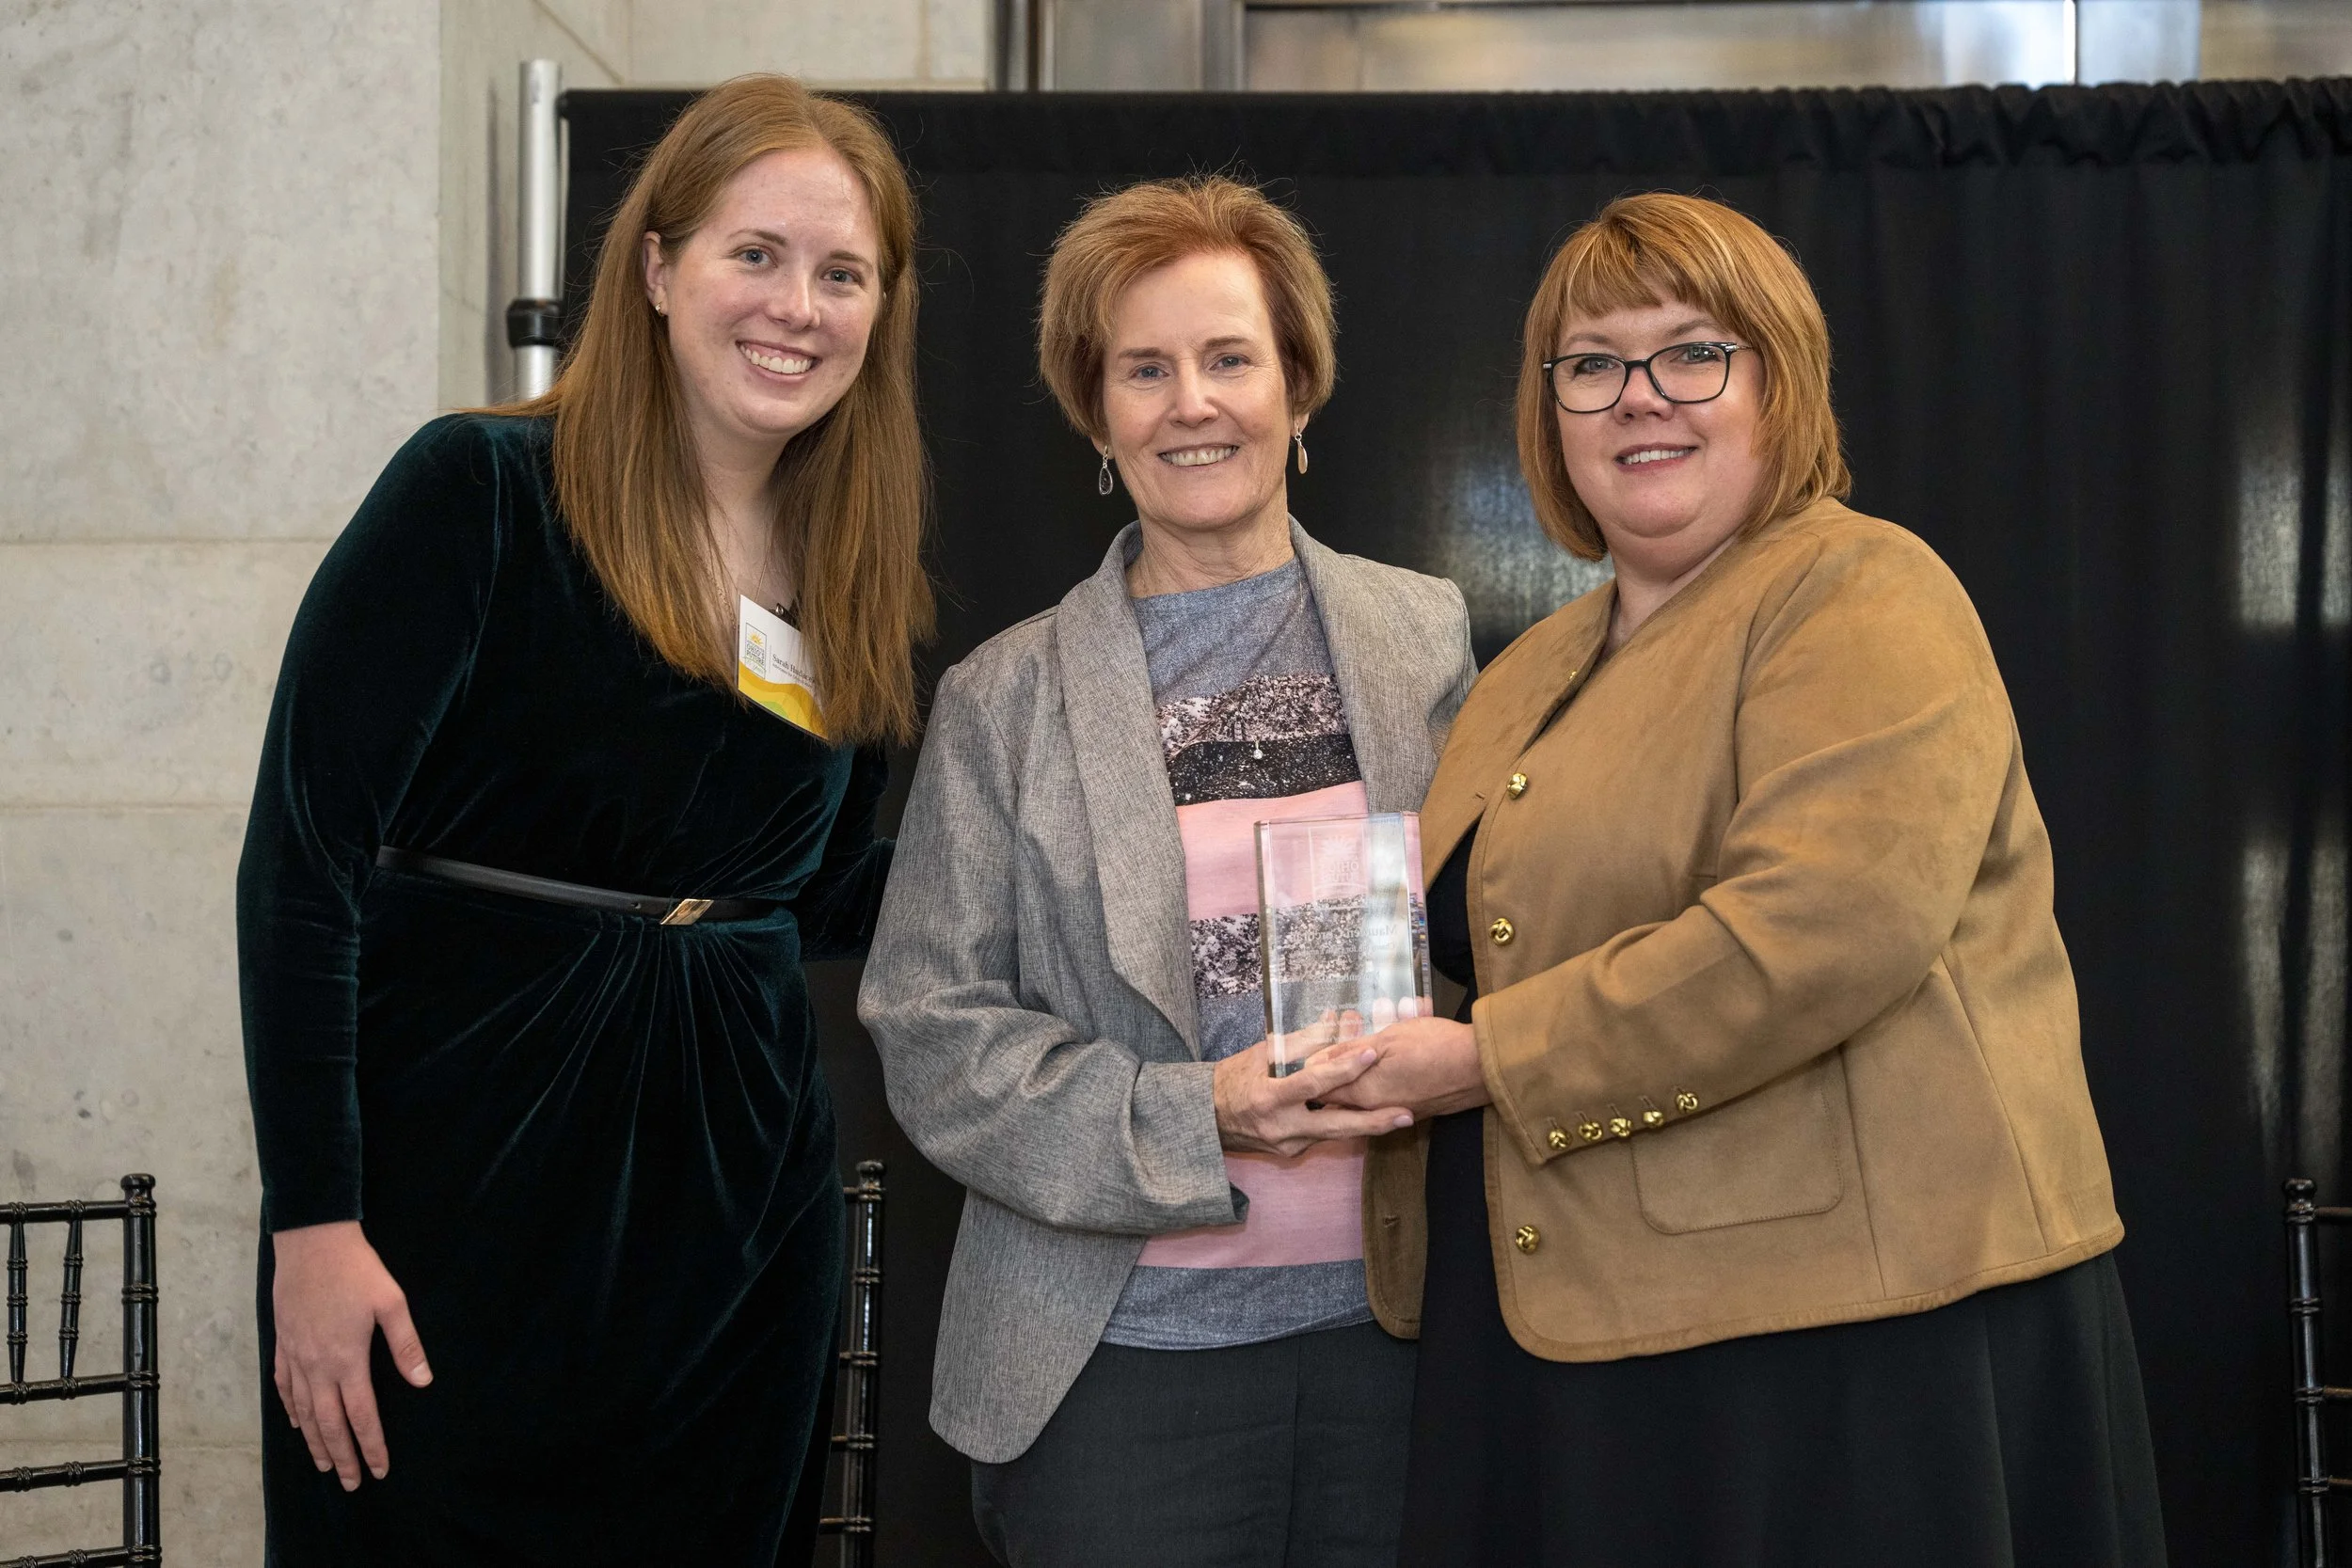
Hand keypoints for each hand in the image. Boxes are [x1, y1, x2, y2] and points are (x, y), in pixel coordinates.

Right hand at [270, 1221, 431, 1489]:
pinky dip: (291, 1410)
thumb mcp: (391, 1302)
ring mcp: (295, 1357)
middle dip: (341, 1457)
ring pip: (304, 1412)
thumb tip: (422, 1381)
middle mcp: (317, 1366)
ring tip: (324, 1465)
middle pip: (329, 1423)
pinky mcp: (282, 1344)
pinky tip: (296, 1423)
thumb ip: (406, 1345)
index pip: (361, 1415)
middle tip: (351, 1484)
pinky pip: (283, 1387)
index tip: (379, 1470)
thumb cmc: (357, 1270)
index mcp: (347, 1360)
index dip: (370, 1446)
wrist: (311, 1242)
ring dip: (315, 1442)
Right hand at [1213, 1034, 1413, 1157]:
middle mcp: (1281, 1127)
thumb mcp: (1261, 1053)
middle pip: (1335, 1125)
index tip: (1370, 1055)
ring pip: (1333, 1134)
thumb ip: (1299, 1042)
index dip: (1343, 1069)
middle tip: (1407, 1114)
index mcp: (1270, 1098)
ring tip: (1399, 1115)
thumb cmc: (1233, 1078)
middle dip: (1374, 1122)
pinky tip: (1364, 1116)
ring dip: (1365, 1124)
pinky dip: (1341, 1124)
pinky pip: (1321, 1136)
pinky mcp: (1290, 1153)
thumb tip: (1334, 1021)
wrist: (1206, 1119)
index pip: (1314, 1083)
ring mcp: (1287, 1145)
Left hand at [1315, 1015, 1490, 1118]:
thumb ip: (1351, 1051)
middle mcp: (1375, 1110)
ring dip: (1349, 1082)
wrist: (1484, 1067)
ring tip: (1343, 1062)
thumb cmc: (1437, 1046)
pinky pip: (1380, 1101)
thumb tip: (1317, 1061)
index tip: (1299, 1056)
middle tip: (1316, 1060)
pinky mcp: (1413, 1110)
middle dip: (1325, 1080)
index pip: (1321, 1088)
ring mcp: (1395, 1112)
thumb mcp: (1390, 1039)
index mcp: (1364, 1092)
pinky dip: (1371, 1086)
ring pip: (1359, 1099)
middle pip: (1337, 1098)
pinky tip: (1377, 1069)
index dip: (1309, 1071)